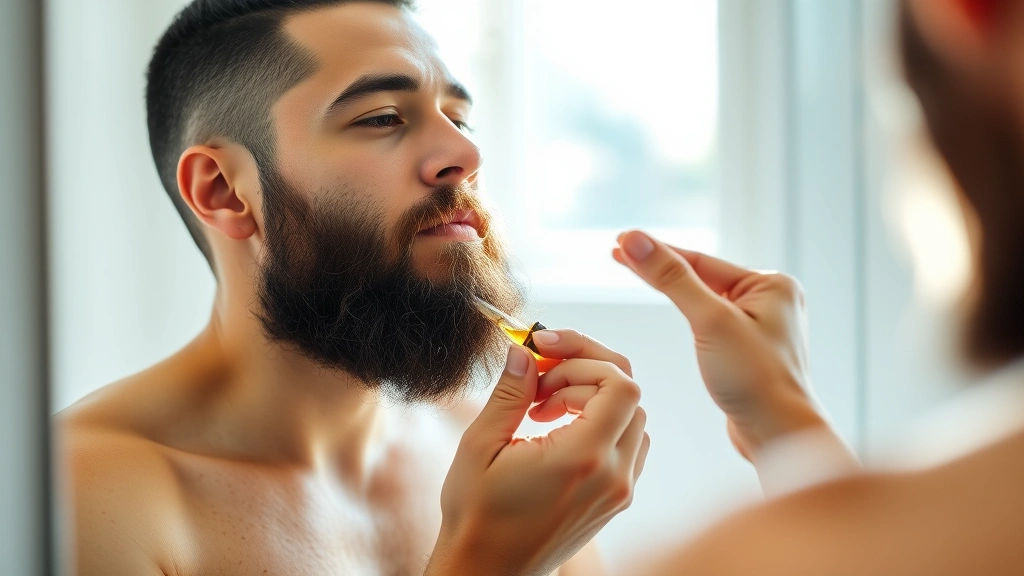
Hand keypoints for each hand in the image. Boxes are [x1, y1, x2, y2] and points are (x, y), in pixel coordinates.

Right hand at [427, 333, 648, 575]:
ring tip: (543, 407)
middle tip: (539, 379)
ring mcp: (619, 490)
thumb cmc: (477, 517)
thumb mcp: (480, 447)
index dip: (583, 357)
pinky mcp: (615, 498)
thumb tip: (524, 352)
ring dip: (592, 398)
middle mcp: (612, 475)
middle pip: (629, 394)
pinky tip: (559, 428)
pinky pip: (627, 444)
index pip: (619, 384)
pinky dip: (600, 423)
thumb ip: (509, 393)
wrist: (489, 572)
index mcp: (582, 459)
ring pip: (632, 417)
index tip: (543, 355)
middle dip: (584, 373)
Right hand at [613, 230, 825, 459]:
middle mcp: (771, 299)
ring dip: (673, 287)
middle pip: (702, 275)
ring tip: (637, 269)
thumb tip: (635, 241)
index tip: (620, 241)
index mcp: (771, 284)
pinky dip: (687, 312)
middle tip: (619, 253)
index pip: (700, 260)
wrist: (779, 435)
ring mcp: (761, 324)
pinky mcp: (749, 349)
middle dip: (661, 267)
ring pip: (705, 298)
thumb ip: (672, 279)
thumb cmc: (756, 379)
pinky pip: (711, 320)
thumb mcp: (709, 321)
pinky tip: (672, 303)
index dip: (656, 251)